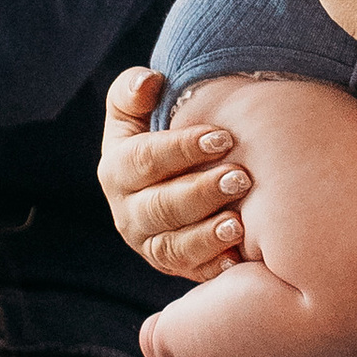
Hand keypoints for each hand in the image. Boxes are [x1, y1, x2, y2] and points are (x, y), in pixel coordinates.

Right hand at [98, 67, 252, 277]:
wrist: (171, 181)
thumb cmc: (161, 139)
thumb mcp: (135, 114)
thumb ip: (132, 91)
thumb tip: (149, 81)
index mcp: (116, 170)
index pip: (143, 159)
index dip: (181, 148)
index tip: (222, 137)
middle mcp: (128, 213)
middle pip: (160, 207)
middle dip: (200, 193)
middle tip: (240, 178)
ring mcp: (151, 245)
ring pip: (173, 247)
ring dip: (206, 237)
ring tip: (238, 223)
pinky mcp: (175, 268)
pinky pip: (192, 274)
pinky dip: (214, 269)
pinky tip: (238, 260)